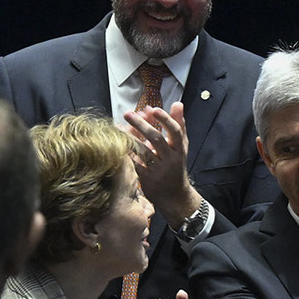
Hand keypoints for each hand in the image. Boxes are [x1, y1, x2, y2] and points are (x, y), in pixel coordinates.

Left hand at [125, 102, 201, 222]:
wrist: (174, 195)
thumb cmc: (176, 165)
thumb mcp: (181, 146)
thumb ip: (179, 124)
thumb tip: (178, 103)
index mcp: (179, 149)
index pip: (175, 131)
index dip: (165, 120)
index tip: (153, 109)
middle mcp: (170, 159)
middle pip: (156, 139)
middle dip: (142, 125)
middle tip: (129, 114)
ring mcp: (158, 170)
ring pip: (143, 152)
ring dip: (130, 138)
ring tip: (119, 127)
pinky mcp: (146, 179)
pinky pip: (134, 165)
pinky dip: (126, 154)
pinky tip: (117, 143)